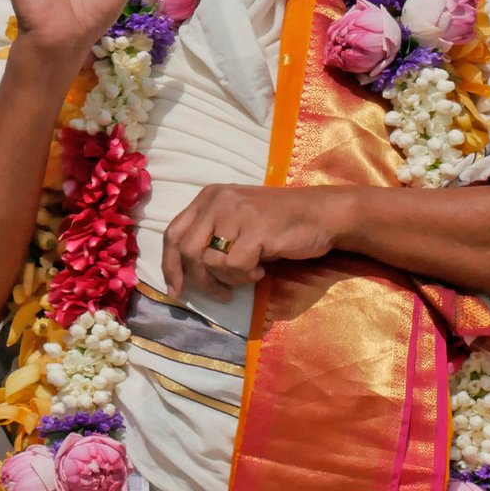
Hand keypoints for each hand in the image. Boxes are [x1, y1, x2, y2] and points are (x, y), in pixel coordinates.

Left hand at [161, 185, 349, 300]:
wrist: (319, 214)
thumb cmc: (277, 222)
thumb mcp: (236, 221)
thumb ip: (210, 236)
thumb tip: (181, 274)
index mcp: (208, 197)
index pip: (173, 233)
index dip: (170, 265)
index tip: (176, 290)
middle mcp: (218, 200)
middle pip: (187, 251)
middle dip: (200, 280)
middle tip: (222, 293)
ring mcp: (237, 212)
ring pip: (211, 262)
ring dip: (229, 279)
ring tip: (250, 273)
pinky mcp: (256, 228)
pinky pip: (235, 267)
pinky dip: (247, 276)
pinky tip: (262, 268)